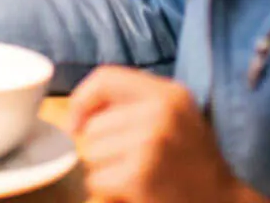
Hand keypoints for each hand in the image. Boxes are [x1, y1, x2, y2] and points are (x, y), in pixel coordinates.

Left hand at [68, 67, 260, 202]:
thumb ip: (134, 104)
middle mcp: (160, 111)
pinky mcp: (140, 176)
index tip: (76, 124)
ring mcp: (150, 143)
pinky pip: (98, 179)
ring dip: (104, 171)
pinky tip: (132, 194)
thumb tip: (79, 114)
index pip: (105, 78)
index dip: (83, 100)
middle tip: (128, 165)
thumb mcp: (173, 118)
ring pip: (93, 152)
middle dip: (101, 148)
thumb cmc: (193, 165)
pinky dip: (107, 191)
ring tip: (133, 179)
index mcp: (168, 93)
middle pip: (95, 124)